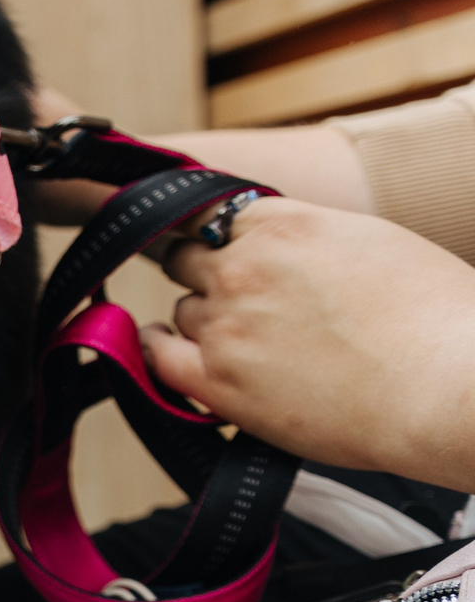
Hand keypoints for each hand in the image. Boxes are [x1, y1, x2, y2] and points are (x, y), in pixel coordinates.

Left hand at [141, 198, 474, 489]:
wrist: (447, 387)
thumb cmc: (437, 321)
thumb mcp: (374, 243)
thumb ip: (311, 238)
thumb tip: (279, 243)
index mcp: (285, 225)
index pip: (214, 213)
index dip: (214, 234)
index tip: (212, 245)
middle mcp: (243, 267)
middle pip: (187, 260)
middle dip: (206, 276)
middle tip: (236, 298)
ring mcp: (225, 324)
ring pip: (184, 311)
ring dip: (203, 322)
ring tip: (245, 342)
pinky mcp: (217, 381)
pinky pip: (156, 357)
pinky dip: (157, 351)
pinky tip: (165, 351)